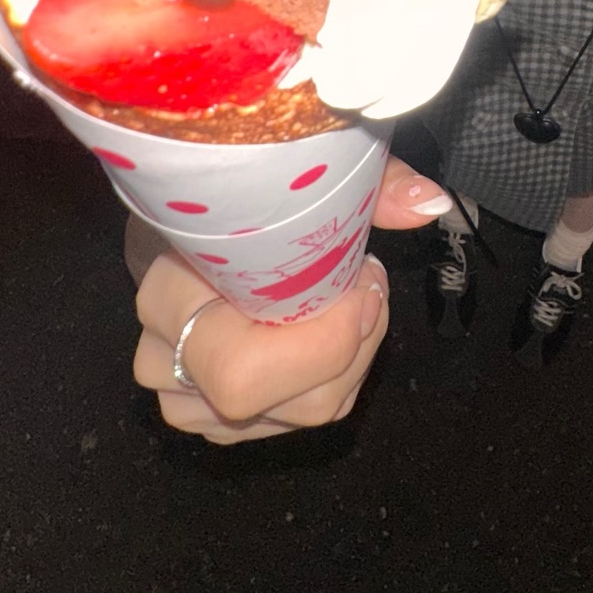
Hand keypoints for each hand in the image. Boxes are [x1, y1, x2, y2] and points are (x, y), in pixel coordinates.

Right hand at [131, 158, 451, 445]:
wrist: (191, 215)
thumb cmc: (249, 191)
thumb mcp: (302, 172)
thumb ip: (369, 183)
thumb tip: (430, 203)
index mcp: (167, 292)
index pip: (241, 368)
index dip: (324, 338)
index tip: (362, 275)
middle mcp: (162, 357)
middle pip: (280, 401)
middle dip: (347, 346)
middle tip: (366, 286)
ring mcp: (183, 398)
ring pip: (298, 415)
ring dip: (347, 362)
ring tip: (353, 301)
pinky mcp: (211, 418)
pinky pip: (296, 420)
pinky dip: (332, 378)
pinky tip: (333, 332)